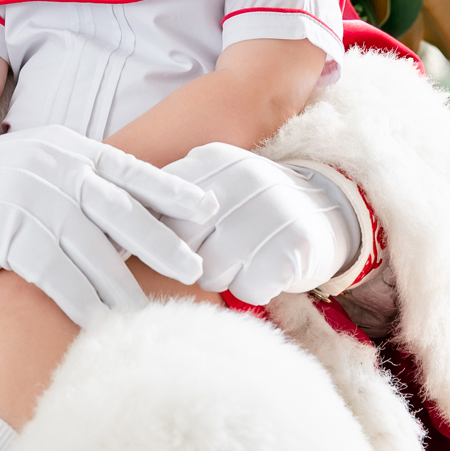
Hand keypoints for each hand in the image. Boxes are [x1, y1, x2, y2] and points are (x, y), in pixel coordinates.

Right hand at [0, 126, 214, 327]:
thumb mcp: (33, 167)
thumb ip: (73, 179)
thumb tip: (121, 210)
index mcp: (68, 150)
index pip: (132, 169)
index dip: (173, 192)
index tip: (208, 211)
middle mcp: (57, 170)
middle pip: (125, 213)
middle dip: (164, 245)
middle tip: (196, 272)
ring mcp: (34, 200)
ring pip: (96, 252)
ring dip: (125, 286)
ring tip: (150, 312)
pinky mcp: (10, 234)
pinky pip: (57, 275)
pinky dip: (81, 301)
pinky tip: (97, 321)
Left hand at [158, 144, 359, 304]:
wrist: (330, 208)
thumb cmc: (256, 206)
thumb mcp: (215, 183)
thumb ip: (172, 200)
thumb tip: (119, 229)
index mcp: (212, 160)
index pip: (159, 206)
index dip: (160, 236)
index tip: (172, 244)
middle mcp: (240, 178)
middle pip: (181, 243)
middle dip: (194, 259)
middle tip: (221, 251)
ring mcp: (269, 208)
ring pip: (212, 271)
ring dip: (227, 277)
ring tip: (249, 258)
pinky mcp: (293, 243)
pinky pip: (249, 288)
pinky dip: (256, 289)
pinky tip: (271, 268)